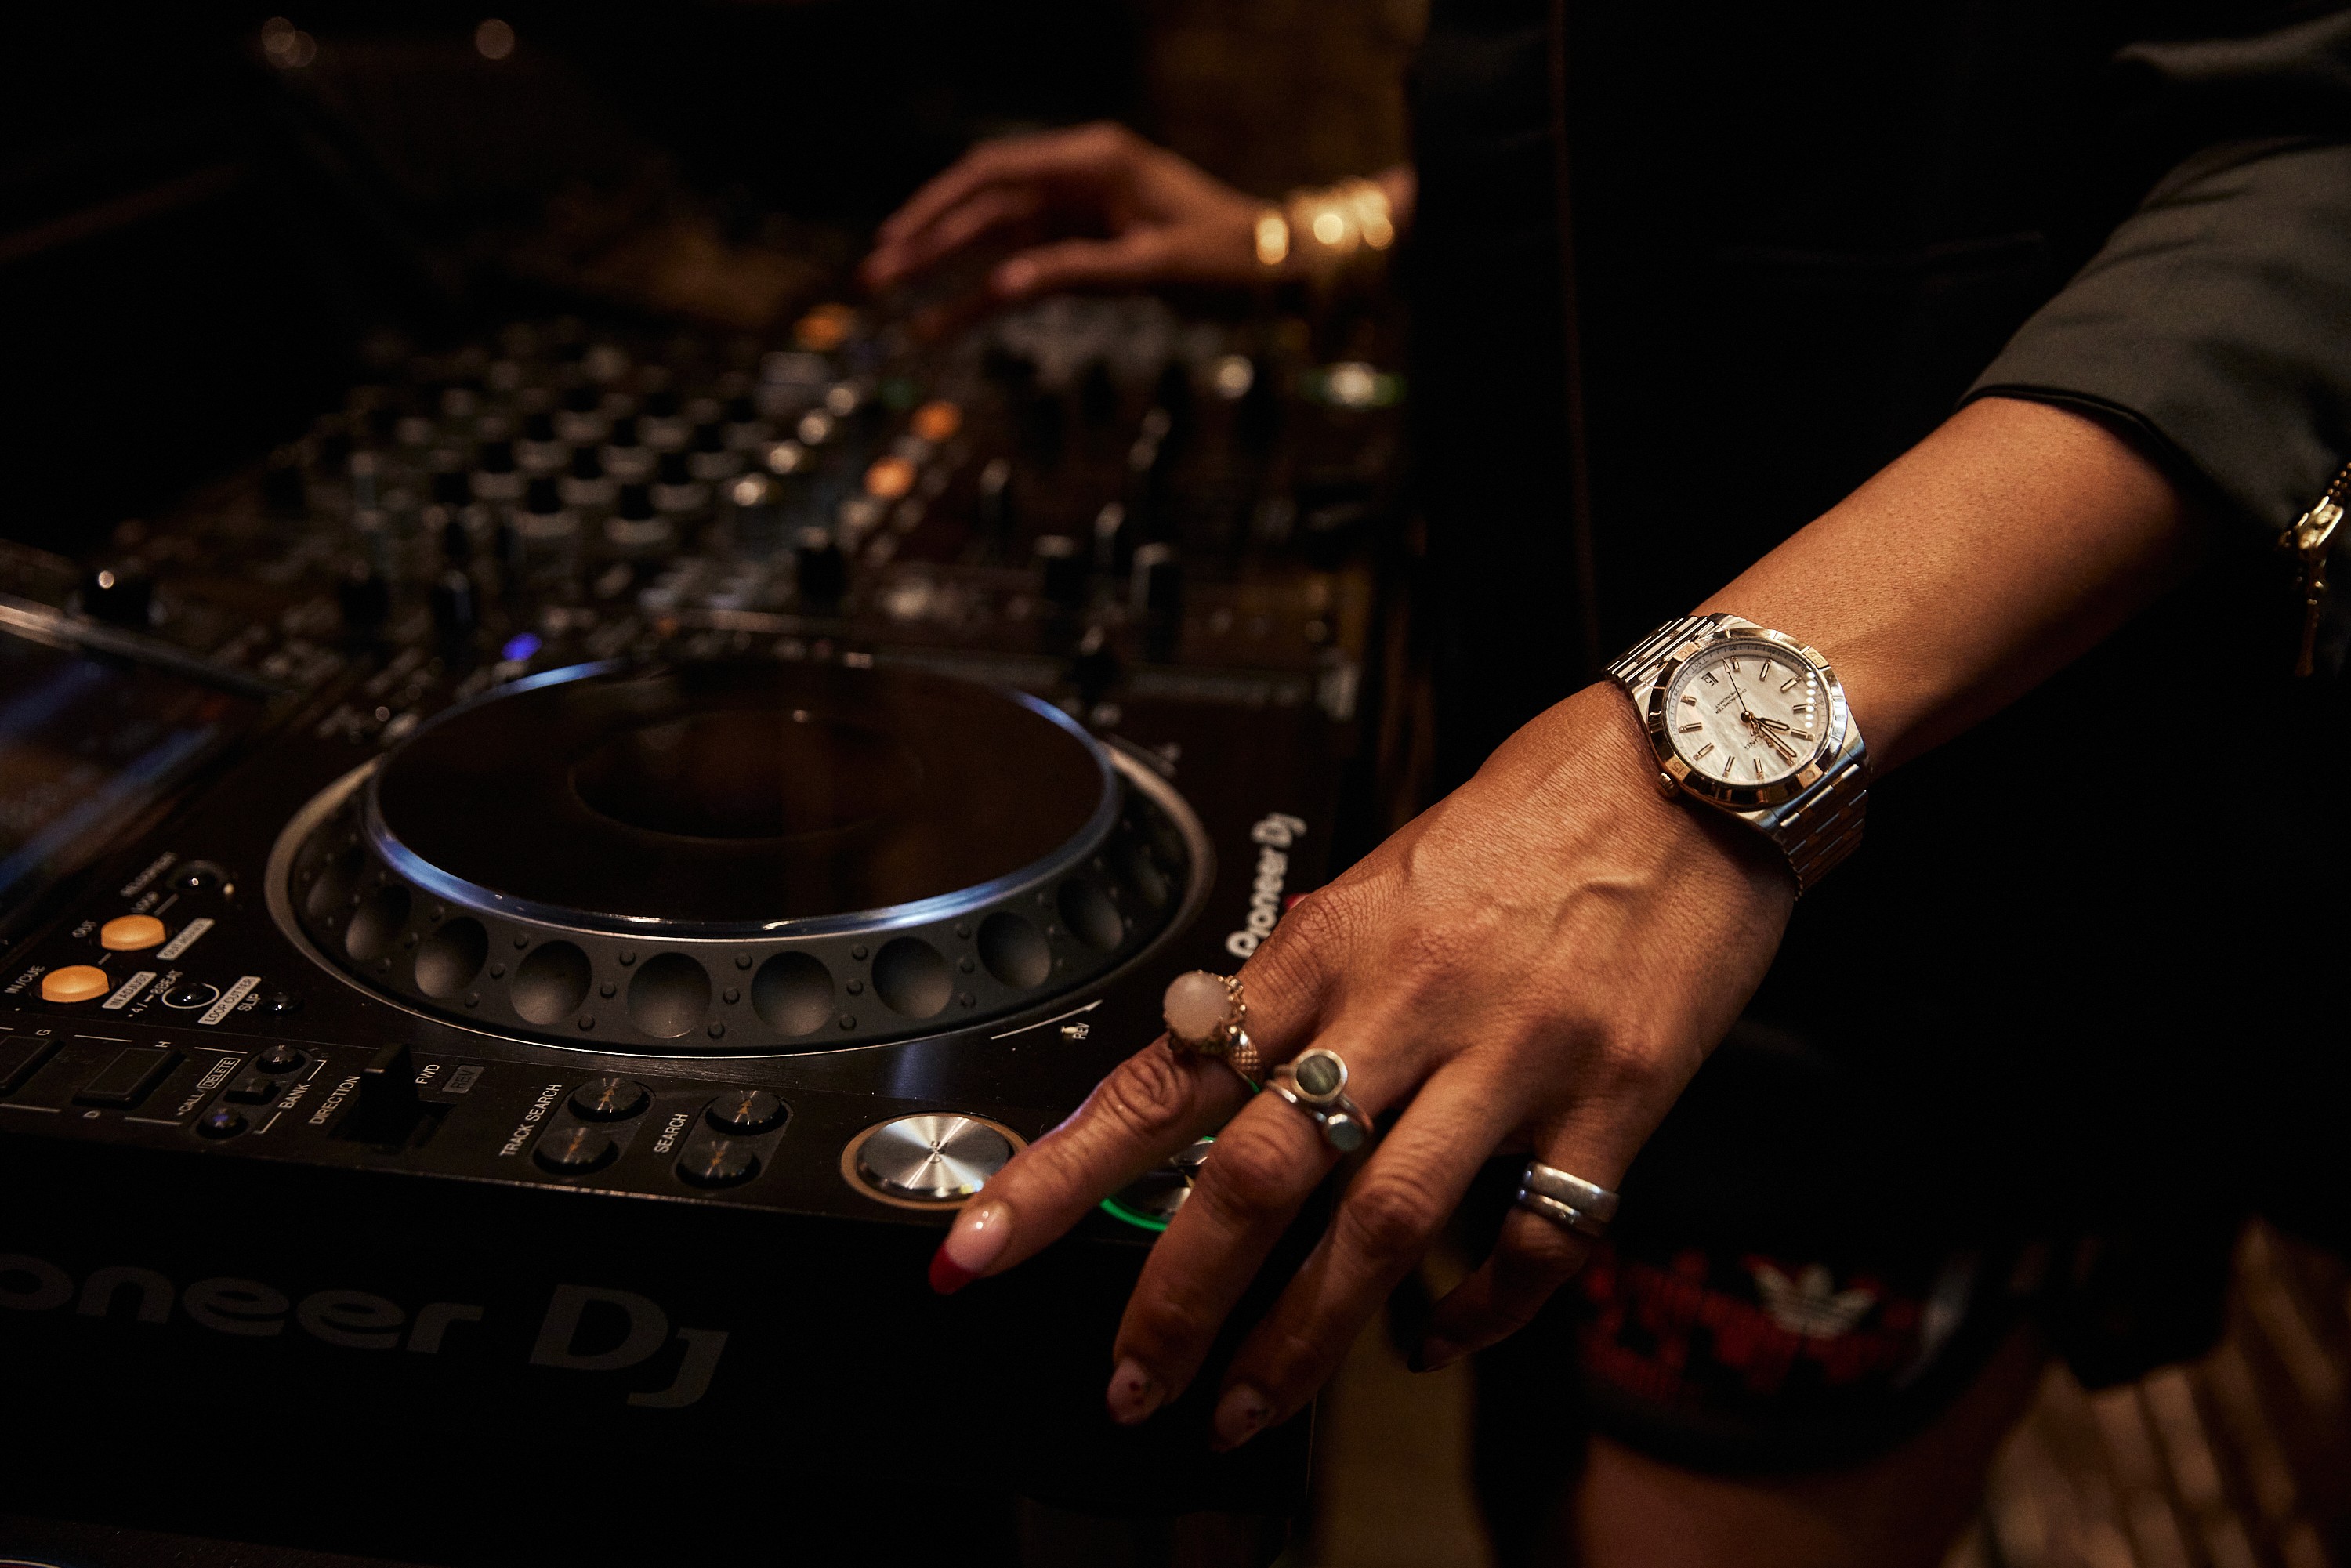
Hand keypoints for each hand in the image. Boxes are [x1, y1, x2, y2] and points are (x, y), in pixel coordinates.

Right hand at [860, 123, 1266, 300]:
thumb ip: (1076, 273)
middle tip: (873, 277)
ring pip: (991, 238)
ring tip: (889, 300)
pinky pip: (1019, 268)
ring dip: (942, 269)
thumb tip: (1003, 287)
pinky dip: (983, 295)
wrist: (1275, 264)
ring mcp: (1074, 211)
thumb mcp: (1154, 266)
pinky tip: (940, 325)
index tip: (897, 237)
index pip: (995, 172)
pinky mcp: (1079, 245)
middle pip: (982, 204)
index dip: (938, 205)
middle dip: (926, 240)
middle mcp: (1075, 176)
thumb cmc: (1227, 257)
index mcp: (1094, 160)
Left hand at [927, 685, 1794, 1448]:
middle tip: (1131, 1384)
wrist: (1697, 762)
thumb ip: (1308, 984)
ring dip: (1305, 1339)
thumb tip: (1217, 1077)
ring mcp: (1514, 1057)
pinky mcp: (1616, 1099)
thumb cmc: (1537, 812)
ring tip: (1248, 1406)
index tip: (978, 1251)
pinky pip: (1535, 1238)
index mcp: (1330, 942)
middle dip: (1179, 1298)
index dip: (1058, 1174)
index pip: (1165, 1077)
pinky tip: (1434, 1341)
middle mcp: (1408, 1001)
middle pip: (1259, 1176)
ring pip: (1382, 1227)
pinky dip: (1477, 1311)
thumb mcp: (1386, 877)